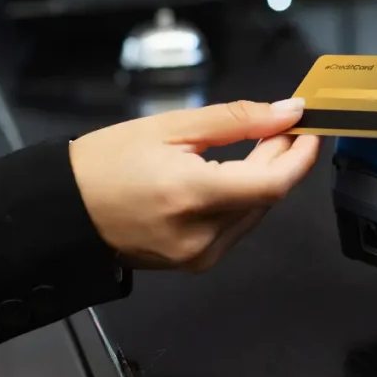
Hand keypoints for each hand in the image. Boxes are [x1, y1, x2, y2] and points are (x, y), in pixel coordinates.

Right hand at [68, 98, 319, 271]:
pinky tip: (236, 175)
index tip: (312, 128)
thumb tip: (287, 112)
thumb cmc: (107, 161)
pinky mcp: (196, 264)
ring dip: (266, 178)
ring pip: (256, 212)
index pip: (273, 183)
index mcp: (192, 195)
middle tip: (282, 125)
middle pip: (268, 196)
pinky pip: (236, 227)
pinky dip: (245, 199)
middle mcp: (201, 235)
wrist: (63, 210)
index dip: (301, 156)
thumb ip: (236, 120)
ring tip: (259, 144)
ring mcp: (199, 256)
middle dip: (283, 158)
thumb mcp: (170, 126)